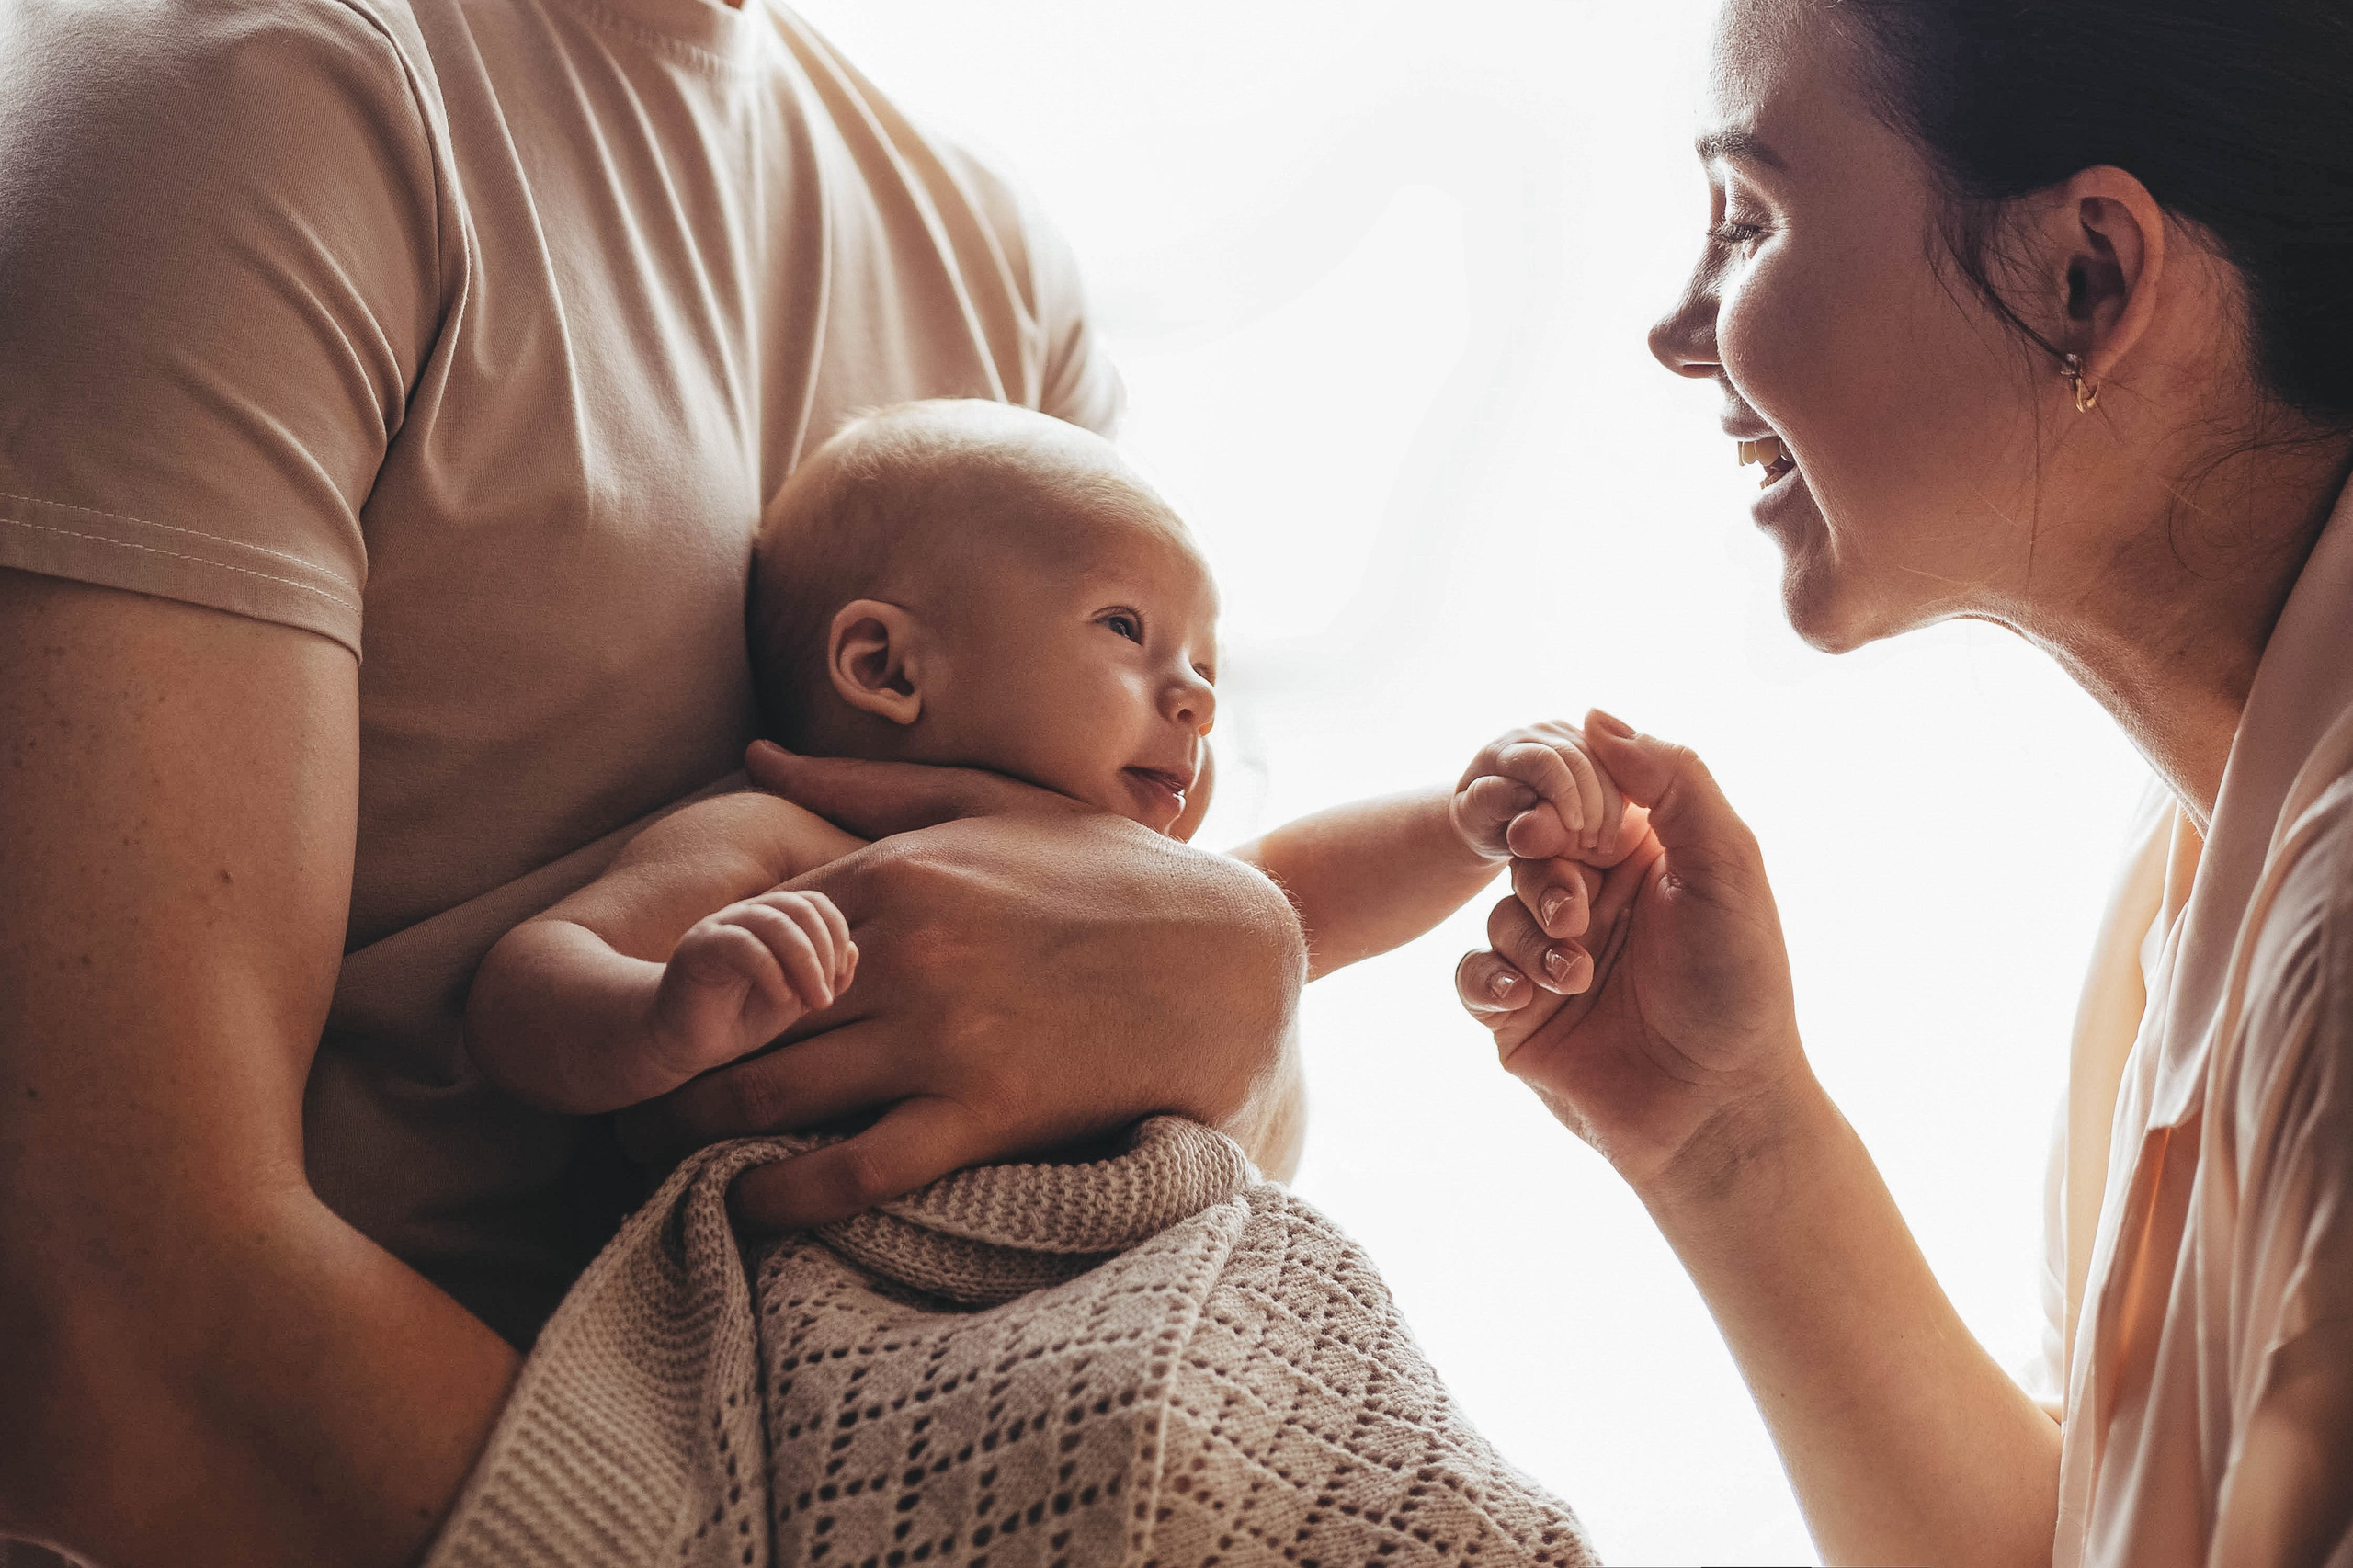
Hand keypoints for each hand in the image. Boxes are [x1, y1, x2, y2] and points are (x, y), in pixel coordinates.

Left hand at [617, 741, 1305, 1228]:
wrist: (1239, 958)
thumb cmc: (1116, 875)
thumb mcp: (998, 802)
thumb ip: (871, 785)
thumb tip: (757, 757)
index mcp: (898, 870)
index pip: (741, 932)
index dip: (680, 978)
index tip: (646, 1013)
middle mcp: (905, 951)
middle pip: (734, 1018)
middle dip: (660, 1064)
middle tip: (614, 1104)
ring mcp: (944, 1036)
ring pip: (771, 1094)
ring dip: (695, 1132)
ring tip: (651, 1159)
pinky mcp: (988, 1113)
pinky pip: (855, 1169)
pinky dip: (783, 1194)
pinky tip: (745, 1205)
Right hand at [650, 889, 856, 1077]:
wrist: (689, 1041)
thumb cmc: (743, 1016)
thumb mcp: (797, 999)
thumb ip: (826, 977)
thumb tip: (855, 951)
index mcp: (774, 920)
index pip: (816, 904)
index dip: (837, 935)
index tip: (841, 977)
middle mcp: (749, 914)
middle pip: (800, 908)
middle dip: (824, 952)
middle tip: (826, 997)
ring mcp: (721, 926)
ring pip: (774, 922)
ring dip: (805, 962)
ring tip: (814, 1001)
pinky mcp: (698, 947)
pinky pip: (742, 945)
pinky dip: (772, 972)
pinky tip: (782, 999)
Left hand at [1452, 719, 1627, 861]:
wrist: (1491, 816)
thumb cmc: (1481, 821)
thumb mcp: (1473, 819)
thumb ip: (1490, 802)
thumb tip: (1521, 792)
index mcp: (1503, 749)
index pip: (1546, 761)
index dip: (1567, 794)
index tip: (1575, 832)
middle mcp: (1534, 733)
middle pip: (1579, 758)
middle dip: (1593, 804)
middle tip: (1595, 845)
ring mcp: (1562, 735)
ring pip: (1601, 761)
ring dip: (1609, 805)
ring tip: (1604, 843)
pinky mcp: (1583, 745)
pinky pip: (1611, 767)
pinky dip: (1616, 799)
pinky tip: (1611, 829)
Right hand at [1454, 712, 1802, 1197]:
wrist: (1715, 1113)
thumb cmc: (1737, 990)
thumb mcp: (1727, 867)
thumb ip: (1675, 781)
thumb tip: (1595, 715)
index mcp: (1644, 859)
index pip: (1577, 799)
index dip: (1559, 808)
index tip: (1559, 831)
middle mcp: (1594, 903)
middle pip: (1528, 853)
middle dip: (1543, 879)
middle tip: (1576, 913)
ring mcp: (1553, 959)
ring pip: (1498, 914)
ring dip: (1529, 939)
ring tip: (1577, 977)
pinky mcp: (1519, 1016)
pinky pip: (1472, 977)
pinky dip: (1491, 979)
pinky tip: (1531, 998)